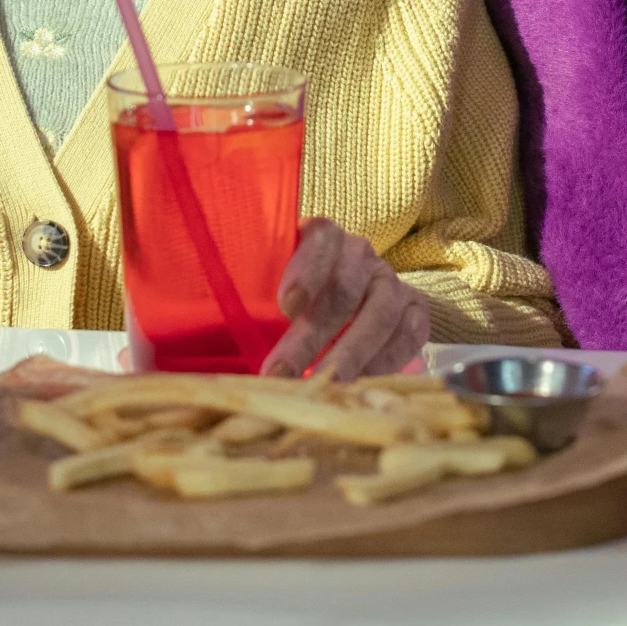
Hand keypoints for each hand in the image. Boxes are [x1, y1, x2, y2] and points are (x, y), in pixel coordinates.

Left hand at [260, 217, 432, 380]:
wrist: (360, 291)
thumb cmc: (298, 293)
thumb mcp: (272, 281)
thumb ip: (251, 296)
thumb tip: (210, 334)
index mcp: (324, 237)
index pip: (321, 240)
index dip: (306, 271)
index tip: (286, 306)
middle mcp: (362, 254)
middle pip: (343, 291)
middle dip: (310, 337)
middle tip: (280, 374)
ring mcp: (392, 282)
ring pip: (378, 316)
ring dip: (347, 357)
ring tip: (320, 388)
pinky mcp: (416, 311)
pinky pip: (407, 337)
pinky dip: (382, 365)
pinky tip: (356, 387)